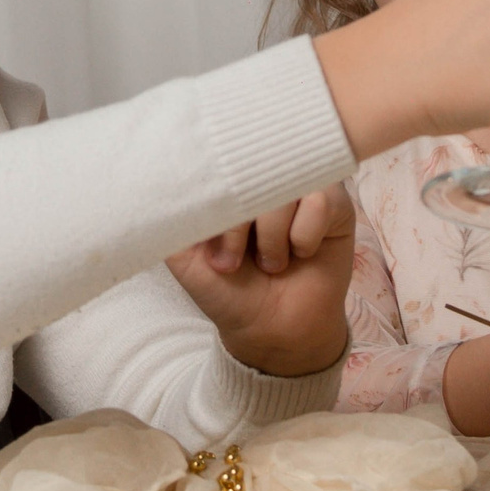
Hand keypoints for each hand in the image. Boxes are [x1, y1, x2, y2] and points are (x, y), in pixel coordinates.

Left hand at [165, 186, 354, 377]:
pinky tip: (301, 253)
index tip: (211, 247)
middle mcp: (265, 178)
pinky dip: (304, 236)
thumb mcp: (185, 258)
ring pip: (286, 187)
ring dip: (272, 236)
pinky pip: (320, 201)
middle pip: (252, 170)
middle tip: (230, 263)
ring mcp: (302, 187)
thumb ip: (172, 219)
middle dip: (237, 224)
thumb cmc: (229, 291)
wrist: (271, 331)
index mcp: (229, 184)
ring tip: (270, 264)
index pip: (219, 159)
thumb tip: (155, 179)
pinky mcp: (335, 204)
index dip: (214, 201)